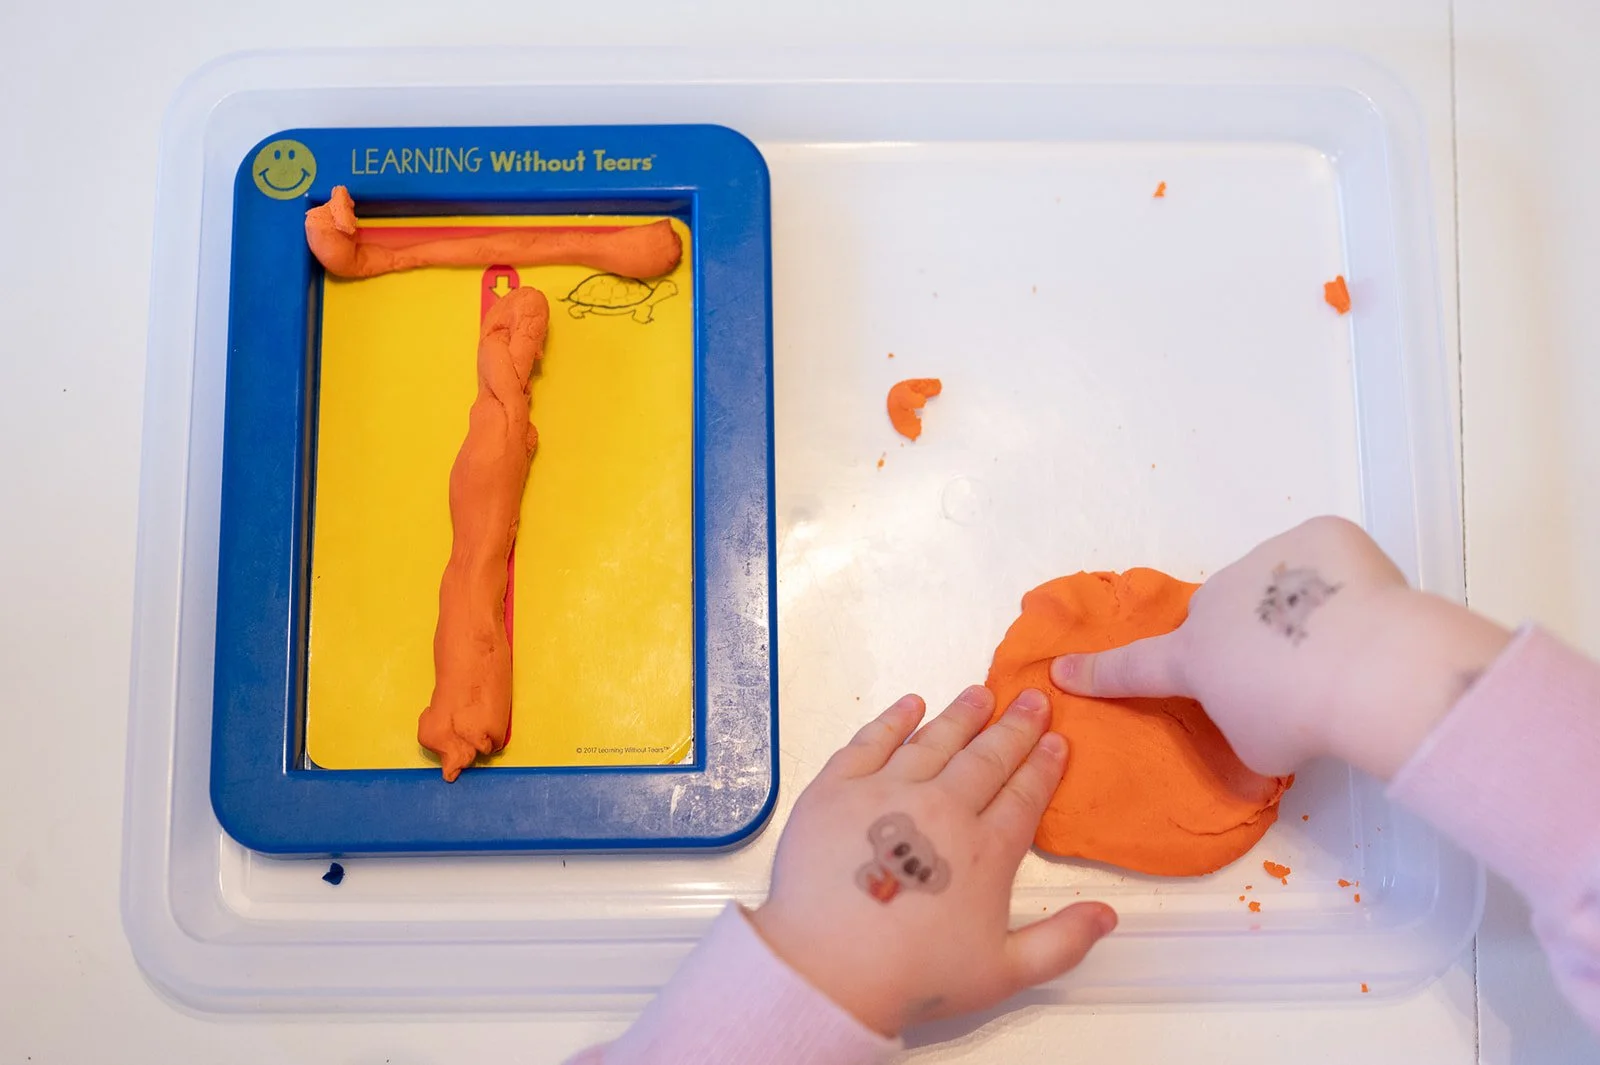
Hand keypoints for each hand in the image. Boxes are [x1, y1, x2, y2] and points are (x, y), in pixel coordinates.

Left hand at [749, 686, 1116, 1036]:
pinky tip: (911, 705)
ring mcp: (887, 792)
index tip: (1056, 739)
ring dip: (961, 716)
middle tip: (1032, 699)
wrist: (826, 969)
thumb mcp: (1003, 975)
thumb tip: (1107, 915)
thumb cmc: (913, 977)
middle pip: (986, 758)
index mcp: (985, 851)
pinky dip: (894, 720)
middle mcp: (942, 809)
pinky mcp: (837, 788)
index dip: (1042, 765)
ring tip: (981, 694)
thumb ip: (1061, 943)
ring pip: (934, 741)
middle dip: (1014, 727)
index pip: (1023, 796)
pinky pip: (871, 741)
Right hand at [1050, 516, 1511, 778]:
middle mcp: (1218, 601)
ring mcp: (1266, 560)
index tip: (1060, 669)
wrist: (1372, 668)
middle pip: (1218, 617)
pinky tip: (1364, 614)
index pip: (1134, 668)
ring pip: (1270, 584)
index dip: (1096, 673)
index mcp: (1194, 657)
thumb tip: (1256, 716)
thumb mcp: (1259, 750)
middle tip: (1286, 673)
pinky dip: (1336, 583)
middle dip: (1241, 638)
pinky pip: (1319, 560)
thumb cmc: (1303, 721)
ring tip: (1340, 648)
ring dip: (1292, 610)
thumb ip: (1240, 724)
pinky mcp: (1317, 537)